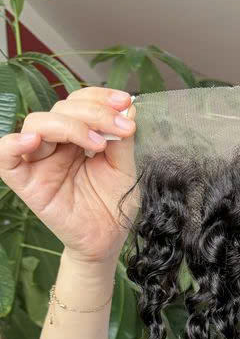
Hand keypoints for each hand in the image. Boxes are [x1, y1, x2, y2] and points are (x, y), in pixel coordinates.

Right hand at [0, 86, 138, 264]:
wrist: (108, 241)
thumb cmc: (113, 206)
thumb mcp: (124, 170)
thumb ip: (122, 141)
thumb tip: (127, 107)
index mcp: (78, 137)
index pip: (80, 103)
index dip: (99, 97)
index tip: (125, 102)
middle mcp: (56, 144)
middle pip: (61, 109)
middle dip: (93, 112)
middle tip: (120, 127)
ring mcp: (39, 161)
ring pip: (37, 124)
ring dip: (69, 125)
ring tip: (98, 144)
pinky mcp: (25, 181)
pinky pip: (5, 157)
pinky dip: (13, 144)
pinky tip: (33, 141)